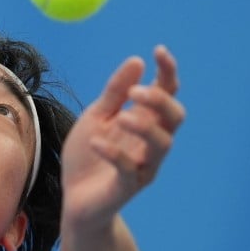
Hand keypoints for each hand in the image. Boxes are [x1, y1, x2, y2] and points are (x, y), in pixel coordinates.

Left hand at [60, 45, 184, 230]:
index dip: (168, 72)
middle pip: (176, 116)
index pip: (167, 93)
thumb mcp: (95, 117)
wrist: (74, 199)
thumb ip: (114, 92)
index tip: (158, 51)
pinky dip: (114, 154)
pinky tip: (96, 142)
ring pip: (163, 144)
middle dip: (160, 100)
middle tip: (134, 93)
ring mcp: (143, 166)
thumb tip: (137, 61)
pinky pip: (129, 170)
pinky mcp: (127, 187)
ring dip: (145, 127)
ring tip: (121, 117)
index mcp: (145, 121)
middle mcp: (150, 143)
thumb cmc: (87, 157)